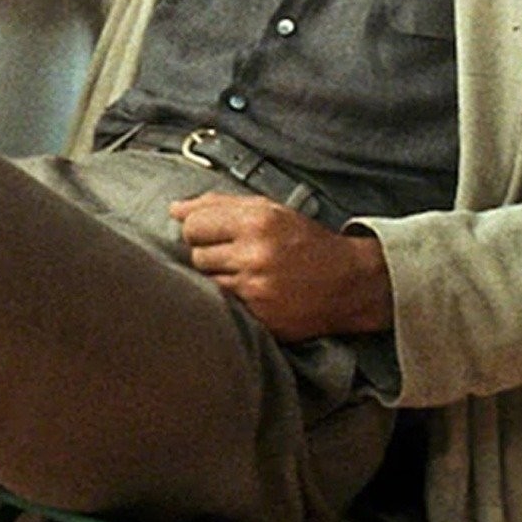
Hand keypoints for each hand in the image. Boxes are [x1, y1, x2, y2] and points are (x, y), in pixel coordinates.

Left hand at [170, 191, 392, 342]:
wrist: (346, 281)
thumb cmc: (303, 240)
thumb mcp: (269, 209)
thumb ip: (219, 204)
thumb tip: (174, 209)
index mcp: (256, 220)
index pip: (193, 224)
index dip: (197, 228)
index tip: (208, 231)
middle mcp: (254, 254)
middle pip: (196, 255)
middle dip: (208, 253)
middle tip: (231, 252)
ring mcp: (255, 289)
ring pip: (207, 282)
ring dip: (219, 277)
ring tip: (243, 271)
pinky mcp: (259, 317)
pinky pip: (225, 305)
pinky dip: (232, 298)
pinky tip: (251, 290)